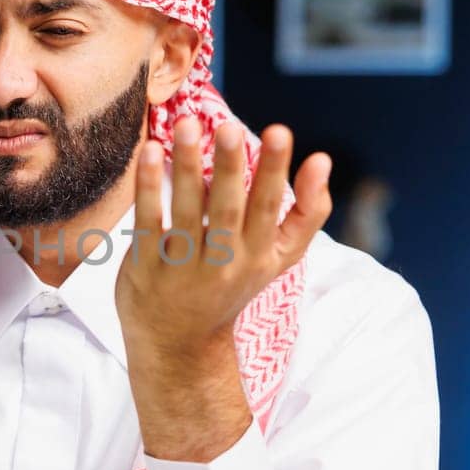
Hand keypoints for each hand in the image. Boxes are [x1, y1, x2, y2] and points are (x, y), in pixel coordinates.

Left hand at [115, 121, 331, 460]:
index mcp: (260, 254)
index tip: (279, 132)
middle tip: (230, 127)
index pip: (270, 209)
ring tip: (186, 125)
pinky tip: (150, 152)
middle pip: (228, 210)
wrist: (180, 345)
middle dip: (230, 169)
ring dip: (186, 168)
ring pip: (187, 213)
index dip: (276, 172)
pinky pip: (148, 224)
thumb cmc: (233, 283)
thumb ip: (307, 212)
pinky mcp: (147, 269)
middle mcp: (224, 263)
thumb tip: (323, 160)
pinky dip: (148, 189)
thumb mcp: (279, 257)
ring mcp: (183, 268)